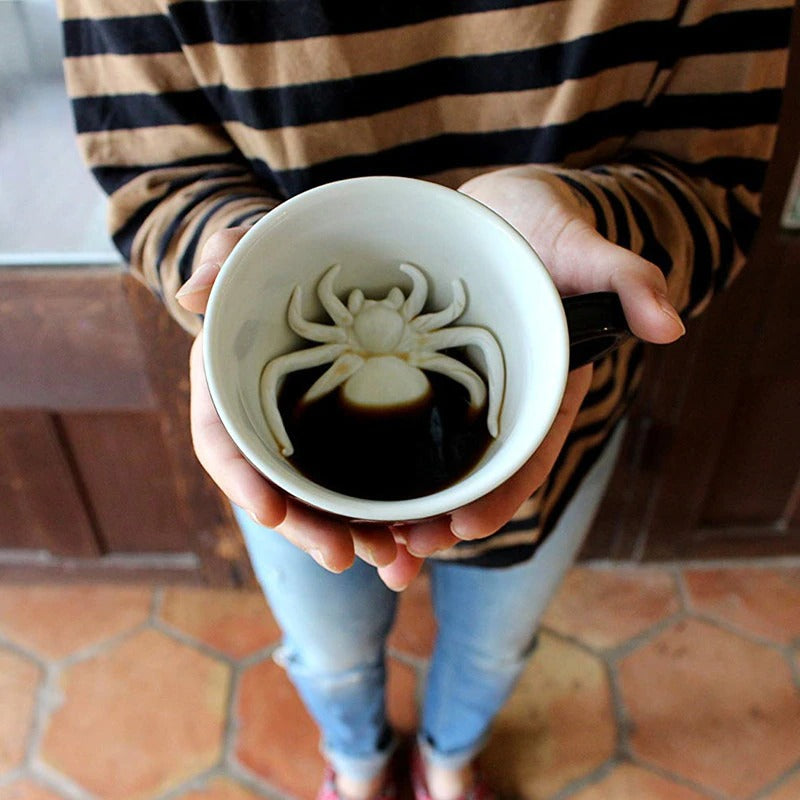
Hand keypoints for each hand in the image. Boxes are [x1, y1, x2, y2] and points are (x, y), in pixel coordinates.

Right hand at [177, 227, 424, 589]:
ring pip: (324, 500)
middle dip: (308, 528)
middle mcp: (266, 421)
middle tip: (345, 557)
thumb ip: (224, 258)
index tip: (268, 512)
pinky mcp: (351, 438)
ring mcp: (309, 436)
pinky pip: (363, 486)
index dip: (241, 479)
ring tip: (394, 561)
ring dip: (356, 536)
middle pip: (279, 488)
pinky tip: (415, 539)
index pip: (222, 441)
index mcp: (231, 385)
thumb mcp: (250, 247)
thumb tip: (190, 293)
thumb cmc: (275, 259)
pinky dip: (387, 517)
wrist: (318, 271)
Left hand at [393, 166, 686, 552]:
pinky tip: (345, 479)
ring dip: (402, 500)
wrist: (500, 210)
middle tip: (403, 549)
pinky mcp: (417, 366)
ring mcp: (457, 385)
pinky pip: (395, 414)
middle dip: (441, 515)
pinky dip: (374, 450)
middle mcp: (501, 397)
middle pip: (473, 470)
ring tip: (367, 537)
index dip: (502, 494)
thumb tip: (668, 324)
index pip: (528, 452)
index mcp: (545, 386)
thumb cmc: (549, 229)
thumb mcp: (587, 249)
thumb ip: (626, 281)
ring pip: (429, 456)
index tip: (467, 528)